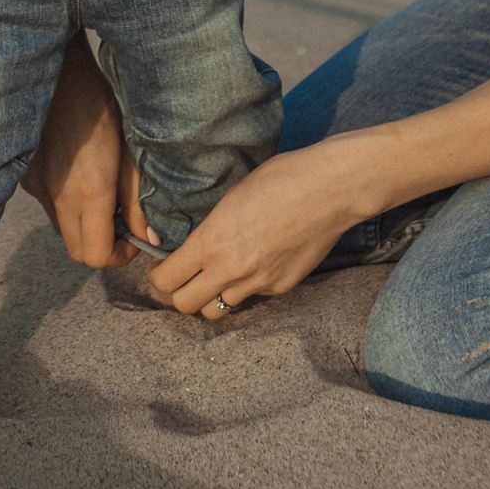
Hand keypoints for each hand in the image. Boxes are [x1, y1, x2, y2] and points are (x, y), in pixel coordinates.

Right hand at [20, 38, 149, 267]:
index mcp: (89, 193)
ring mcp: (37, 189)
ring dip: (84, 225)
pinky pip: (49, 206)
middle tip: (121, 219)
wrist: (58, 73)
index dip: (119, 256)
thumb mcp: (130, 151)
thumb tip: (150, 239)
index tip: (134, 236)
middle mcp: (58, 198)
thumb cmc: (100, 106)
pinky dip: (67, 205)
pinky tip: (77, 174)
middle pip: (78, 251)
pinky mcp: (26, 178)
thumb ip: (139, 200)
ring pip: (63, 230)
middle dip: (102, 246)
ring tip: (101, 192)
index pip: (97, 256)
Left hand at [146, 136, 381, 319]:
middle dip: (179, 293)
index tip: (164, 264)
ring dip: (212, 296)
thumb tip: (193, 244)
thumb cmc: (280, 179)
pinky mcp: (281, 287)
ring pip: (219, 309)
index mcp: (212, 241)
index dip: (159, 275)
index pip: (166, 280)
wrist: (330, 189)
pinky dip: (246, 287)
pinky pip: (252, 297)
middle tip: (186, 277)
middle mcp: (231, 269)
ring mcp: (258, 283)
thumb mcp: (230, 196)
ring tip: (219, 275)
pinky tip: (256, 262)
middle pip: (184, 305)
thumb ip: (209, 228)